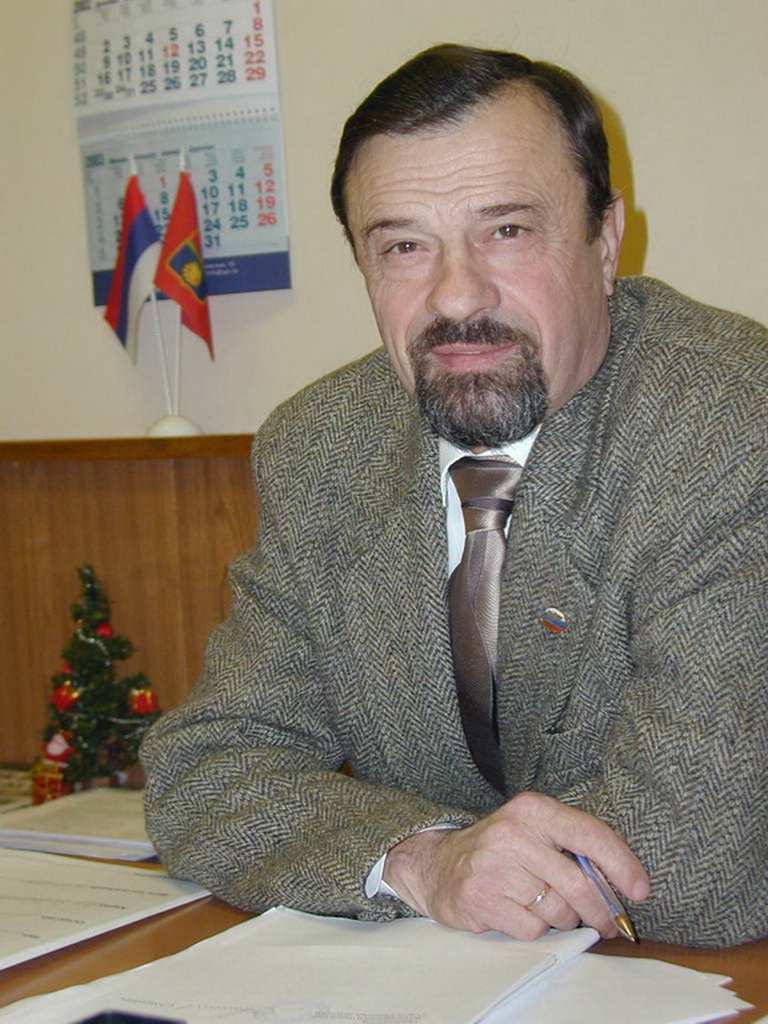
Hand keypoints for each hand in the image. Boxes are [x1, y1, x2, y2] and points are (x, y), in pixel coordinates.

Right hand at [382, 791, 649, 939]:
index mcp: (532, 809)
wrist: (437, 864)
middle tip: (608, 922)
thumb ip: (573, 847)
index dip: (621, 864)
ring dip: (565, 920)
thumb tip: (622, 884)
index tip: (639, 890)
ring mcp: (493, 866)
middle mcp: (512, 833)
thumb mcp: (534, 831)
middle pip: (577, 883)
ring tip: (551, 910)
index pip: (590, 833)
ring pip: (557, 910)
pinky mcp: (480, 897)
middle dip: (600, 910)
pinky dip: (536, 929)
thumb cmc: (501, 851)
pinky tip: (522, 913)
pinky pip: (532, 928)